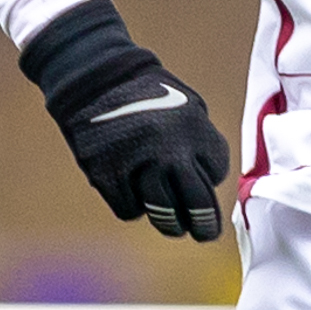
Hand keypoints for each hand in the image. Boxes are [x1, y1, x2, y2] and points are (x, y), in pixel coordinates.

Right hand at [16, 0, 232, 241]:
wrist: (94, 77)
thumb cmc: (145, 92)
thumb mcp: (186, 105)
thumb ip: (200, 140)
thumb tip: (210, 182)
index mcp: (194, 129)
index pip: (216, 172)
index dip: (209, 178)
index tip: (202, 179)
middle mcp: (170, 151)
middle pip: (197, 203)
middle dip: (205, 225)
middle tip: (204, 233)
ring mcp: (138, 165)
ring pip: (165, 215)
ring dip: (170, 223)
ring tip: (172, 224)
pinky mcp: (107, 176)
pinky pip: (130, 210)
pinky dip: (132, 205)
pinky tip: (131, 189)